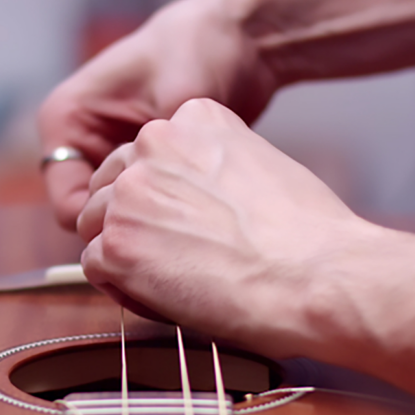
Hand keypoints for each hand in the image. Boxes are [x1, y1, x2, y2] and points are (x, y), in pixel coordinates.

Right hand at [37, 0, 277, 229]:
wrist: (238, 39)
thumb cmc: (198, 54)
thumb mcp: (172, 104)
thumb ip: (154, 158)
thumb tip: (142, 210)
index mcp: (66, 121)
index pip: (69, 207)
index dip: (107, 228)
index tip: (151, 230)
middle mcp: (79, 142)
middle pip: (91, 216)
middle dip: (129, 226)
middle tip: (173, 223)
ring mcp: (107, 154)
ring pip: (118, 215)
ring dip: (149, 219)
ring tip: (187, 210)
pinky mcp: (137, 166)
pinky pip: (141, 205)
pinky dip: (164, 209)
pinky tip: (194, 202)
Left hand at [78, 98, 383, 357]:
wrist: (318, 277)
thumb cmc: (308, 235)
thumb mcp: (261, 162)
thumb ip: (213, 166)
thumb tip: (193, 196)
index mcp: (191, 118)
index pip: (146, 154)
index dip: (164, 197)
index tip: (194, 223)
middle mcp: (152, 144)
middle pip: (111, 186)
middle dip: (135, 222)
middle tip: (181, 257)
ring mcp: (129, 195)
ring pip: (96, 225)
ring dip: (127, 255)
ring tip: (179, 279)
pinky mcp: (116, 246)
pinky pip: (96, 268)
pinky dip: (124, 288)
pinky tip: (169, 297)